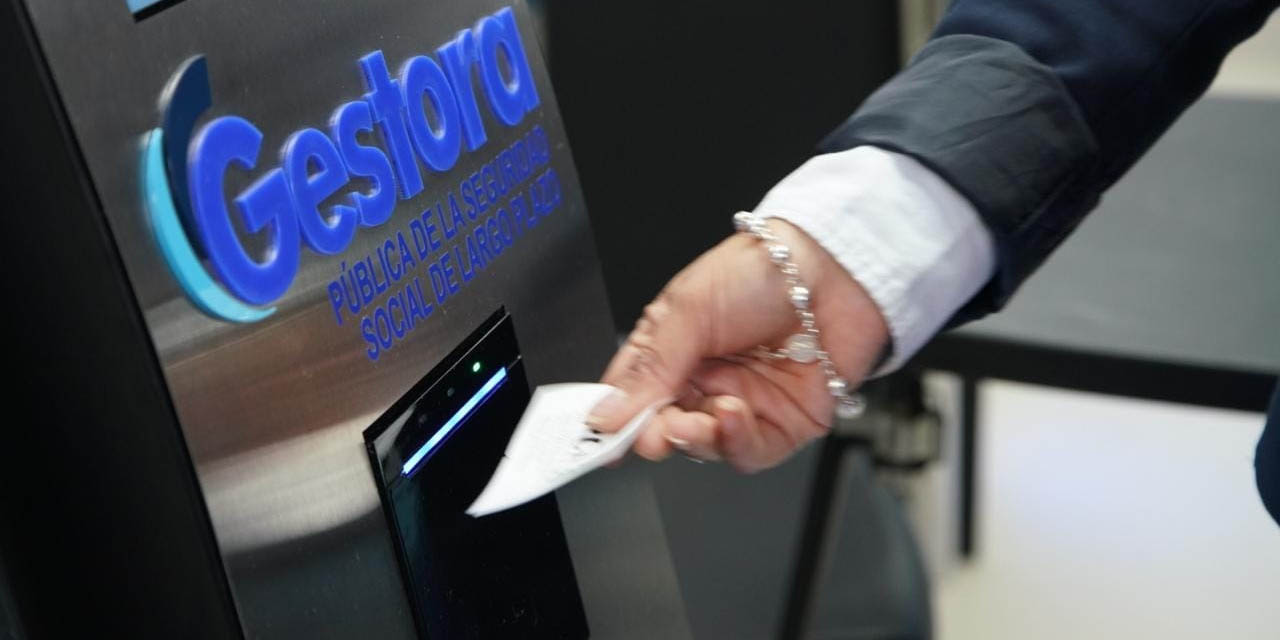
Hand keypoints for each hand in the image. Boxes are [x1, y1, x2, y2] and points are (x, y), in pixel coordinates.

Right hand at [587, 218, 889, 471]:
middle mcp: (706, 381)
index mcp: (673, 349)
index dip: (615, 418)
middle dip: (654, 435)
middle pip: (664, 427)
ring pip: (704, 446)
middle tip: (649, 434)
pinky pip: (748, 452)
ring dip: (694, 439)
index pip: (632, 395)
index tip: (600, 435)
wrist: (834, 267)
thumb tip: (606, 412)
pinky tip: (732, 415)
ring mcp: (743, 404)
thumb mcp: (687, 310)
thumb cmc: (762, 270)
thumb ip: (649, 367)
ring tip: (694, 420)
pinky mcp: (782, 424)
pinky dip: (734, 442)